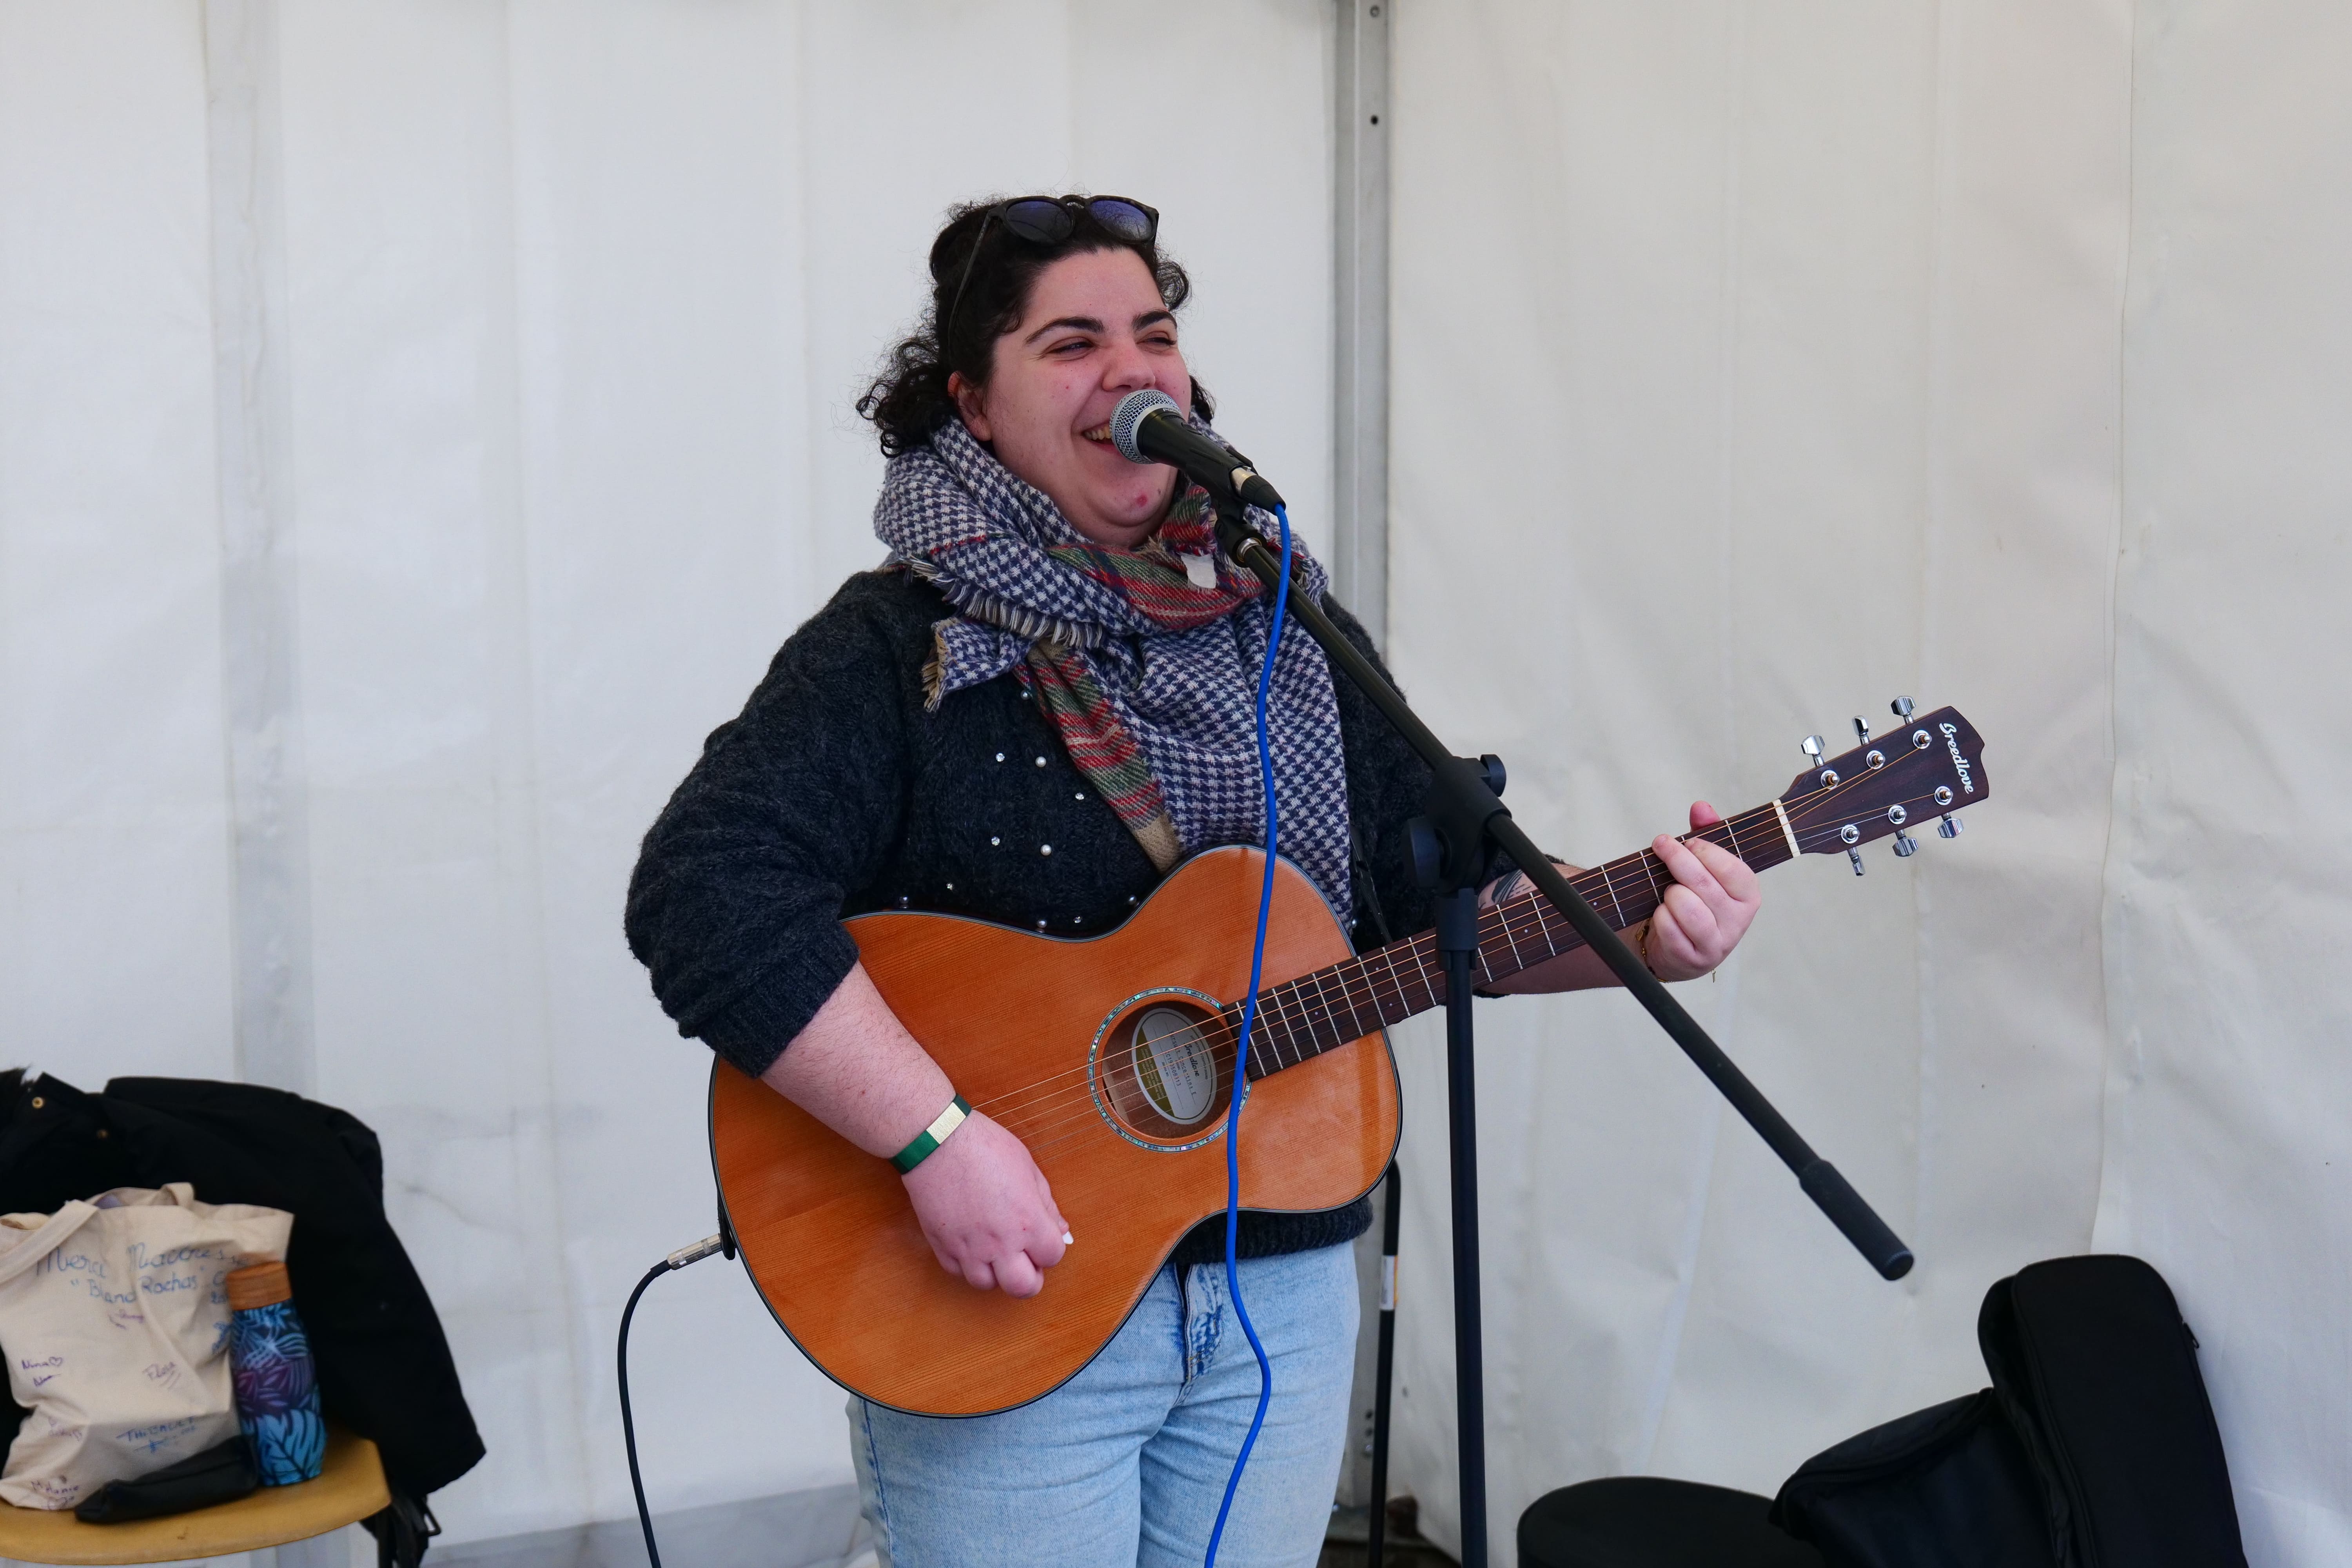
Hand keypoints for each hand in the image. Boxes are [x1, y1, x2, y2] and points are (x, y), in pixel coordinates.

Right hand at [900, 1110, 1069, 1297]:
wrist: (937, 1141)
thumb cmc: (984, 1146)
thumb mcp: (1027, 1167)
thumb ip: (1046, 1203)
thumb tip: (1060, 1229)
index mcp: (1028, 1221)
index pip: (1053, 1257)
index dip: (1050, 1249)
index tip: (1042, 1239)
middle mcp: (1000, 1242)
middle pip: (1023, 1287)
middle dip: (1029, 1278)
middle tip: (1024, 1260)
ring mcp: (968, 1248)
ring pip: (987, 1284)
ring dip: (995, 1273)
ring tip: (995, 1250)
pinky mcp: (942, 1246)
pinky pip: (957, 1272)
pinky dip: (966, 1264)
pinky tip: (970, 1244)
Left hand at [1644, 801, 1761, 980]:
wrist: (1679, 949)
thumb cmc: (1695, 900)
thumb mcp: (1704, 868)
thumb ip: (1706, 835)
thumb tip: (1701, 807)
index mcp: (1748, 895)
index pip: (1733, 869)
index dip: (1706, 851)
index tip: (1686, 841)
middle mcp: (1737, 921)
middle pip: (1704, 884)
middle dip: (1677, 860)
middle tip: (1662, 845)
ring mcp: (1716, 943)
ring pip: (1687, 907)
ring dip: (1670, 893)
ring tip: (1668, 891)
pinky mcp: (1693, 959)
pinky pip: (1670, 928)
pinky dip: (1660, 916)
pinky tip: (1661, 913)